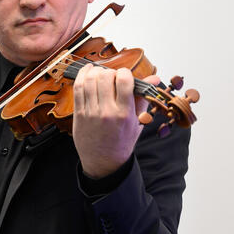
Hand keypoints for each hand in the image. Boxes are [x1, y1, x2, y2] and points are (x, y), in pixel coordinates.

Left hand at [72, 64, 160, 178]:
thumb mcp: (138, 121)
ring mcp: (91, 112)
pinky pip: (78, 88)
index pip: (124, 81)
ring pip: (89, 80)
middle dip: (110, 72)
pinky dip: (82, 75)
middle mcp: (107, 112)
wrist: (104, 162)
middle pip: (105, 77)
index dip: (125, 72)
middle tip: (112, 77)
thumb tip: (155, 78)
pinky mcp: (79, 113)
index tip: (125, 75)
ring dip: (95, 72)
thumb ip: (144, 97)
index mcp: (124, 114)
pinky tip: (87, 72)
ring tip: (100, 74)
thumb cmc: (122, 141)